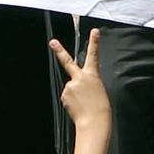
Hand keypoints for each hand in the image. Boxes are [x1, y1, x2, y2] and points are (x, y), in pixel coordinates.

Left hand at [49, 29, 112, 143]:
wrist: (94, 121)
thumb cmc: (100, 108)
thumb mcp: (98, 90)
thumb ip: (87, 83)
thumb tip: (74, 84)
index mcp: (92, 75)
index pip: (94, 55)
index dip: (94, 43)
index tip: (94, 31)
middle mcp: (79, 78)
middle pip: (67, 62)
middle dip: (59, 50)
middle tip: (52, 42)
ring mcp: (70, 86)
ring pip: (70, 88)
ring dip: (75, 95)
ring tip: (83, 104)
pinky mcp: (64, 95)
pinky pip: (68, 96)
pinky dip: (72, 101)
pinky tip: (78, 107)